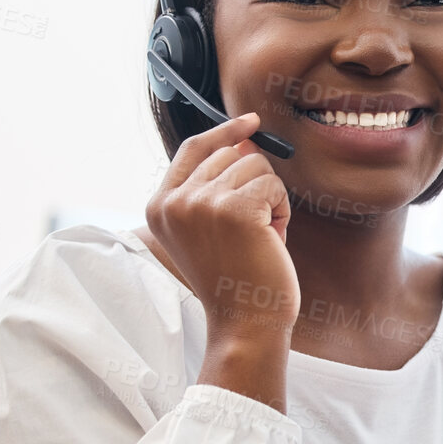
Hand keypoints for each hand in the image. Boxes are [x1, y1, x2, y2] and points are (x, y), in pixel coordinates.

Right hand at [145, 112, 297, 341]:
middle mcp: (174, 201)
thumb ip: (219, 184)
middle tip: (253, 229)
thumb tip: (246, 136)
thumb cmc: (236, 278)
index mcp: (160, 206)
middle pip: (231, 155)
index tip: (250, 121)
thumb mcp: (214, 228)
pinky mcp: (233, 208)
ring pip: (256, 166)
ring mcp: (200, 203)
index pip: (193, 148)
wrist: (245, 322)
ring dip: (269, 200)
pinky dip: (281, 211)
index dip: (223, 132)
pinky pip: (272, 184)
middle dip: (254, 185)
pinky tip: (270, 239)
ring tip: (259, 237)